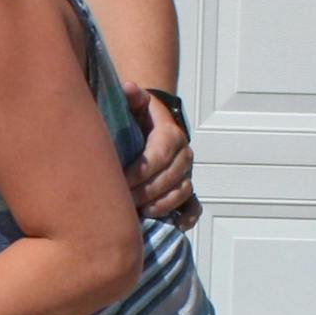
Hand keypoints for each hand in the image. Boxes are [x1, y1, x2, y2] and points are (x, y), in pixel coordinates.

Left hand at [123, 83, 200, 230]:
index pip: (159, 155)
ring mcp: (186, 174)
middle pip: (169, 178)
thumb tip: (128, 88)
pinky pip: (194, 206)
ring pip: (180, 193)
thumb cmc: (138, 117)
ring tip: (137, 213)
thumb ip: (132, 95)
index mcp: (170, 135)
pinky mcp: (186, 189)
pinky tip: (176, 226)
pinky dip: (187, 217)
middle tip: (122, 201)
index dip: (141, 171)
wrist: (152, 124)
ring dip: (159, 205)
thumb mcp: (135, 103)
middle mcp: (183, 155)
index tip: (121, 181)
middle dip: (145, 192)